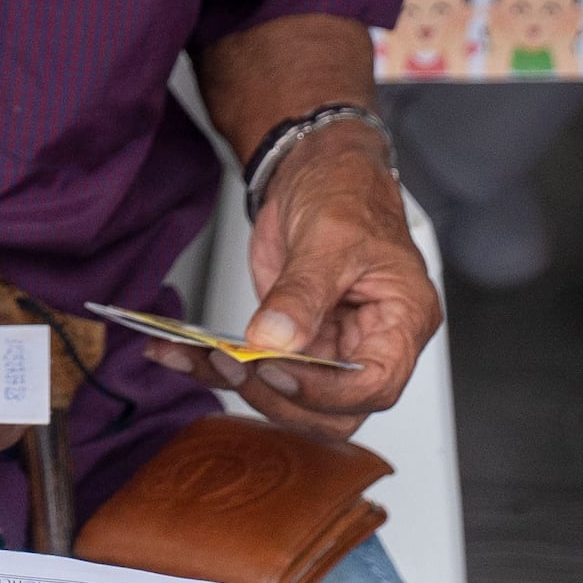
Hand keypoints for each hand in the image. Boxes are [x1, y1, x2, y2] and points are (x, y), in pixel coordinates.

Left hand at [182, 126, 433, 430]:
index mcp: (403, 319)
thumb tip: (275, 341)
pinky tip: (180, 354)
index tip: (275, 368)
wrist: (320, 171)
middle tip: (229, 364)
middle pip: (334, 411)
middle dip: (278, 396)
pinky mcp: (294, 344)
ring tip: (194, 358)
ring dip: (239, 387)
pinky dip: (217, 368)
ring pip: (291, 400)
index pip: (375, 384)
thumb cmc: (348, 193)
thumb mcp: (329, 236)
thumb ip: (302, 293)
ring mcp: (332, 347)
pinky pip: (260, 372)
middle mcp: (372, 344)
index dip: (325, 391)